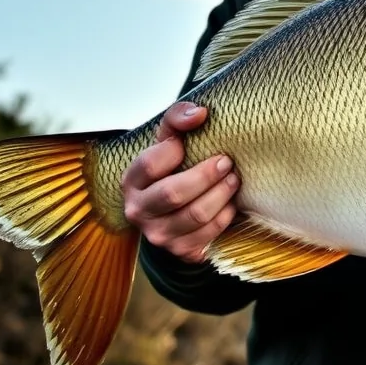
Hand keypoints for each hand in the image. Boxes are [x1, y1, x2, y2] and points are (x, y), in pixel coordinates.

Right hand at [121, 102, 238, 263]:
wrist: (175, 205)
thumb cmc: (173, 165)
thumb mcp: (169, 137)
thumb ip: (178, 117)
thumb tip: (200, 113)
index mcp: (132, 180)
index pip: (150, 163)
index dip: (174, 150)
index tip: (188, 143)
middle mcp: (139, 211)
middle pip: (174, 194)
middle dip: (206, 175)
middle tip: (226, 162)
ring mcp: (159, 235)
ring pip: (195, 216)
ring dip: (221, 194)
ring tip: (233, 179)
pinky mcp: (181, 251)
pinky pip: (208, 236)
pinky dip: (225, 217)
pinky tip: (230, 203)